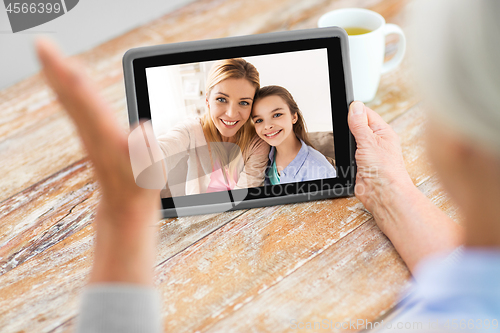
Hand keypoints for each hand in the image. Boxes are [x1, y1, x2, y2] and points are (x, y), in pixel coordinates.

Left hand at [36, 38, 160, 284]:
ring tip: (49, 53)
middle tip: (42, 43)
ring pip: (70, 100)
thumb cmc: (140, 191)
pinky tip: (64, 79)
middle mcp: (93, 134)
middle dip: (57, 69)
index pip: (88, 104)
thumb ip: (147, 150)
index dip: (74, 79)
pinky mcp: (91, 136)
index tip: (59, 57)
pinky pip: (74, 107)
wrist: (124, 208)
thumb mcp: (150, 175)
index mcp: (108, 139)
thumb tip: (141, 127)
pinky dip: (66, 89)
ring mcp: (89, 135)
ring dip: (58, 75)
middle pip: (72, 97)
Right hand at [348, 101, 462, 271]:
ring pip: (352, 141)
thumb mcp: (369, 141)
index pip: (366, 114)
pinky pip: (350, 155)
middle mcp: (377, 142)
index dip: (355, 111)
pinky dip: (346, 155)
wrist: (383, 195)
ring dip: (347, 142)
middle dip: (349, 127)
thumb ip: (359, 124)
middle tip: (345, 129)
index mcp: (383, 132)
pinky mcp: (361, 165)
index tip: (345, 111)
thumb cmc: (385, 170)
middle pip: (358, 126)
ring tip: (348, 145)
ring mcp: (368, 154)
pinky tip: (347, 156)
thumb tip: (355, 106)